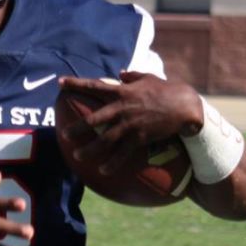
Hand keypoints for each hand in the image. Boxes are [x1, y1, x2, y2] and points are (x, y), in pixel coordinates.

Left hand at [57, 72, 203, 174]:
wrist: (185, 106)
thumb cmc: (166, 90)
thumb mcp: (148, 78)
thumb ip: (131, 76)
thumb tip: (120, 74)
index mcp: (122, 91)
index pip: (94, 86)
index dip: (76, 84)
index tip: (60, 82)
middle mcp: (122, 108)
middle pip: (94, 119)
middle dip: (78, 127)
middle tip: (64, 135)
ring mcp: (130, 124)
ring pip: (105, 139)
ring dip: (90, 149)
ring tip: (77, 156)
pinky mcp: (140, 137)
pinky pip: (123, 153)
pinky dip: (113, 163)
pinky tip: (103, 171)